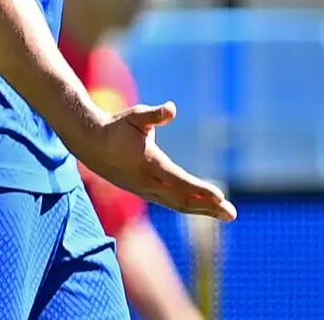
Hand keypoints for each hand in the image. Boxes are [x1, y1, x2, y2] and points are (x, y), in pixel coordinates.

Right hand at [68, 103, 237, 221]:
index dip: (200, 189)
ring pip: (178, 204)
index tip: (220, 196)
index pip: (179, 180)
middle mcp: (148, 182)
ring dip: (203, 211)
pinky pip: (172, 203)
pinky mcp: (146, 192)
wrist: (91, 144)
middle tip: (232, 214)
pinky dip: (191, 207)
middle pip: (183, 199)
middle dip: (209, 207)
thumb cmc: (117, 126)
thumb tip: (171, 108)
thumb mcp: (135, 116)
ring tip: (227, 214)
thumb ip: (154, 115)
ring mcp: (146, 190)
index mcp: (148, 163)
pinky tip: (207, 209)